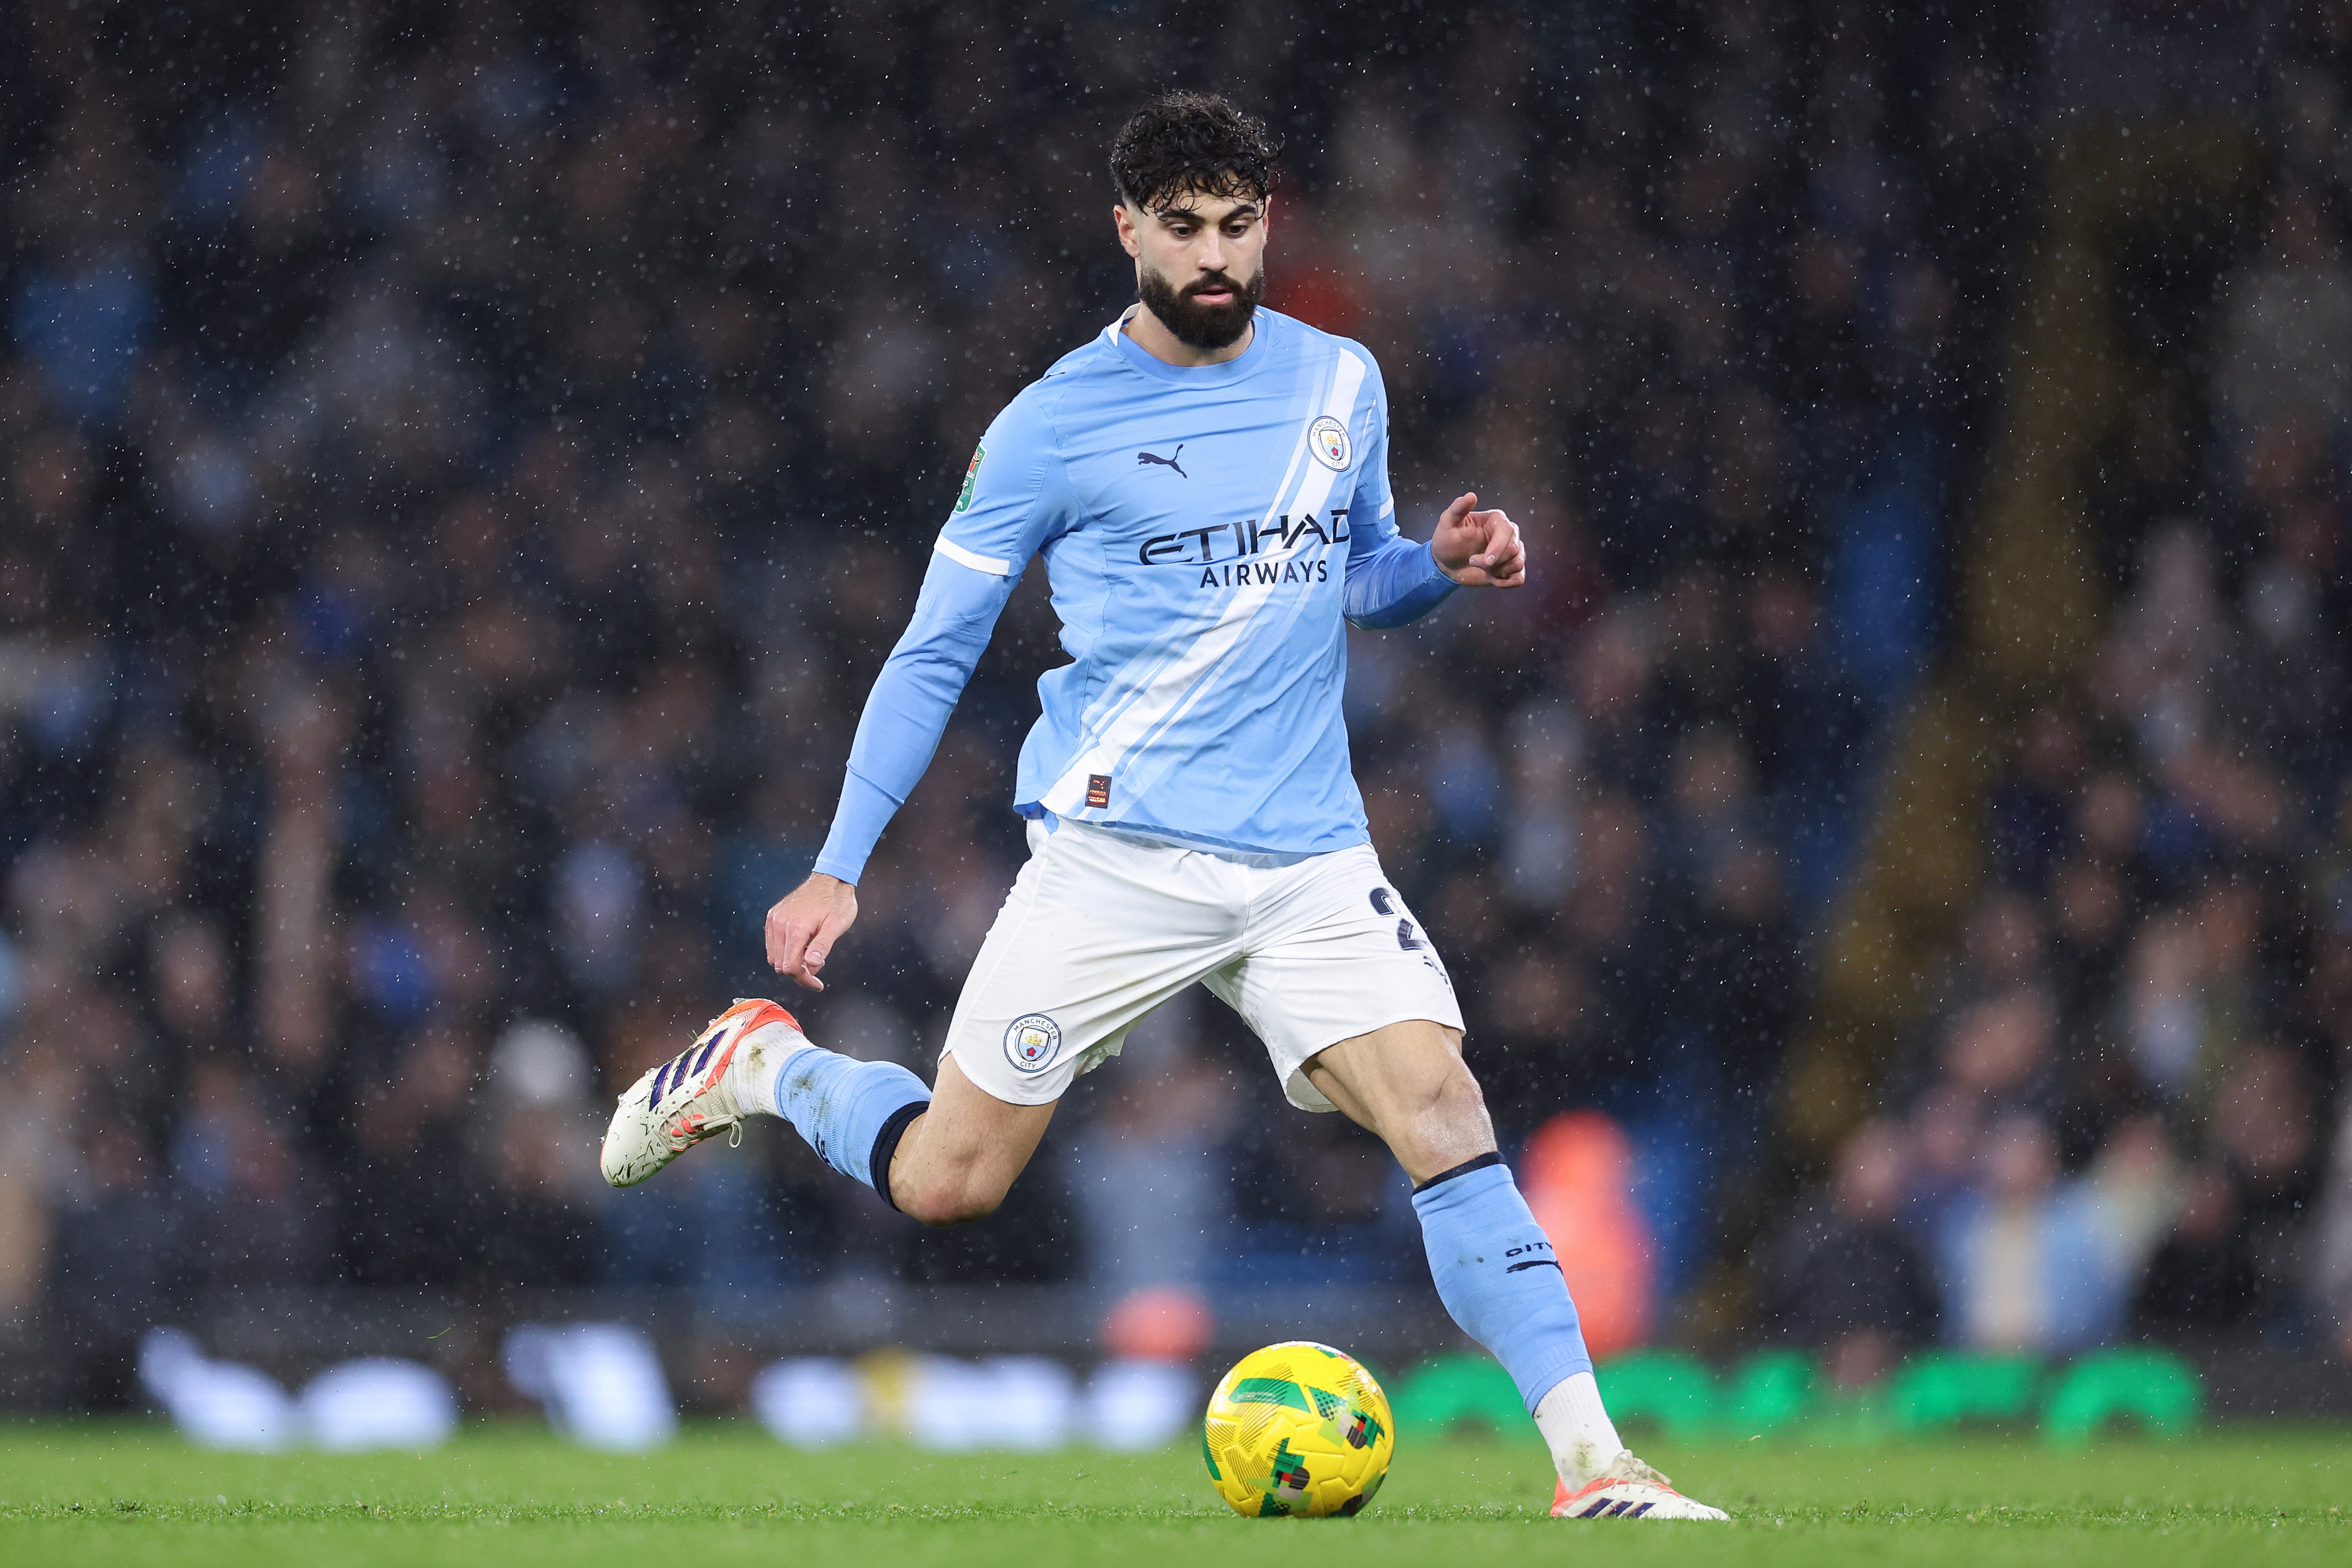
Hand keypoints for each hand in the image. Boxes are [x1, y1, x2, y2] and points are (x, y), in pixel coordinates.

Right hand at [765, 873, 858, 989]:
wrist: (831, 878)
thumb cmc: (837, 901)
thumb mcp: (836, 926)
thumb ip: (822, 947)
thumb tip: (811, 966)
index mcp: (795, 928)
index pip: (790, 967)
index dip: (804, 980)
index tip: (817, 984)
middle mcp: (779, 923)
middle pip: (780, 964)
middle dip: (799, 971)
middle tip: (818, 963)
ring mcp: (774, 919)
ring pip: (774, 956)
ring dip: (791, 961)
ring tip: (811, 952)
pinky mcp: (773, 916)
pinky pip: (772, 943)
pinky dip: (785, 950)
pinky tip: (802, 944)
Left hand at [1429, 492, 1526, 587]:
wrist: (1447, 561)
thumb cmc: (1447, 540)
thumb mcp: (1447, 523)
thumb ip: (1458, 508)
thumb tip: (1471, 496)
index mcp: (1496, 520)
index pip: (1508, 531)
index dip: (1498, 548)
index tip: (1484, 562)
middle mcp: (1509, 534)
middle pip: (1514, 550)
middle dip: (1491, 562)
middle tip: (1472, 561)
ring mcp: (1512, 551)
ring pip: (1518, 564)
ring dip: (1497, 572)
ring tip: (1481, 568)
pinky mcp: (1511, 568)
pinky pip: (1519, 578)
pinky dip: (1505, 582)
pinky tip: (1491, 578)